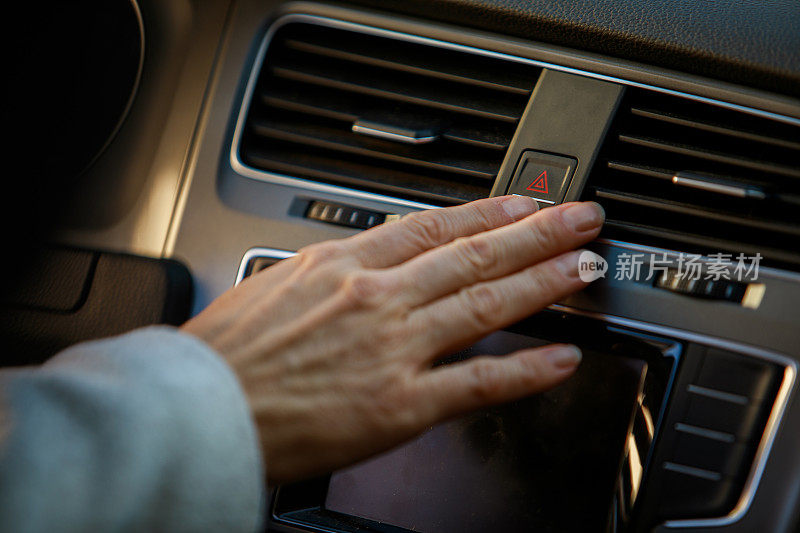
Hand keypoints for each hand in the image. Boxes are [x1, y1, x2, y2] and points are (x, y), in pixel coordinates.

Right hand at [181, 196, 604, 484]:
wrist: (199, 409)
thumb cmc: (227, 352)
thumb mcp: (277, 283)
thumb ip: (332, 269)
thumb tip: (365, 259)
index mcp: (344, 262)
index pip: (434, 225)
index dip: (489, 211)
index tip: (525, 203)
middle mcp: (377, 296)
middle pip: (474, 253)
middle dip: (537, 233)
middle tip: (580, 218)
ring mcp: (394, 347)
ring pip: (486, 304)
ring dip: (544, 282)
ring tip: (584, 268)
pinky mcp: (400, 403)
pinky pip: (477, 382)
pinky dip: (525, 370)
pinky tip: (562, 358)